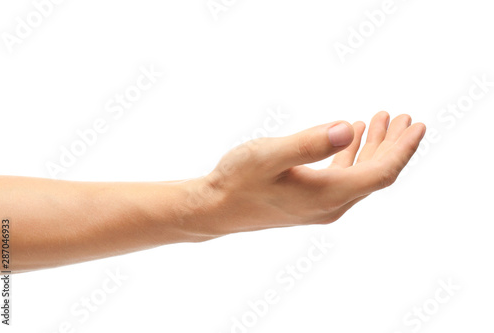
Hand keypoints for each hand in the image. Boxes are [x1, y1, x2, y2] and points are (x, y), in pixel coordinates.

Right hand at [192, 111, 425, 235]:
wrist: (216, 209)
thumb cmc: (237, 181)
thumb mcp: (269, 156)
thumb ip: (309, 144)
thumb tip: (349, 128)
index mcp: (328, 195)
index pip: (380, 173)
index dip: (402, 149)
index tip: (416, 124)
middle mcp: (331, 204)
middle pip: (375, 174)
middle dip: (392, 145)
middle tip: (402, 117)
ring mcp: (321, 204)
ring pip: (359, 175)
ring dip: (373, 148)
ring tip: (379, 120)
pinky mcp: (310, 200)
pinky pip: (342, 177)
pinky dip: (351, 155)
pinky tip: (351, 138)